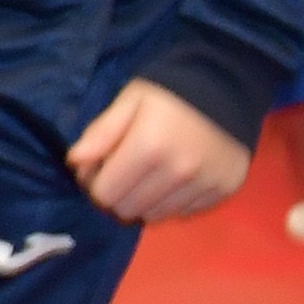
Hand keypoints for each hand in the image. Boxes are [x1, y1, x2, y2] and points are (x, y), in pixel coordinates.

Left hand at [68, 78, 247, 222]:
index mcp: (149, 147)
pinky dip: (171, 201)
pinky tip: (172, 178)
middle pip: (128, 210)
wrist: (228, 87)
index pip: (105, 194)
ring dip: (143, 201)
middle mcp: (178, 172)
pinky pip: (184, 213)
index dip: (94, 184)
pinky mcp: (224, 191)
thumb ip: (101, 133)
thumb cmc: (170, 92)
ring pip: (156, 216)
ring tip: (147, 175)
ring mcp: (205, 185)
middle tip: (120, 172)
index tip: (97, 169)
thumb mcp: (130, 101)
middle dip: (117, 194)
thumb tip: (75, 162)